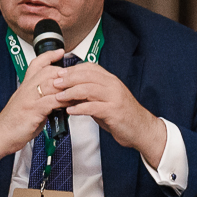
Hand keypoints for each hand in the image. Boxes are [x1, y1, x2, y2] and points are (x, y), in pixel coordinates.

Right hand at [0, 49, 68, 172]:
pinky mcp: (33, 110)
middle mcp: (27, 89)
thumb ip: (40, 99)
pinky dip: (64, 102)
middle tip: (78, 78)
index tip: (60, 52)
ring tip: (80, 90)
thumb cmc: (13, 124)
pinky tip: (71, 104)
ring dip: (68, 87)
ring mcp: (29, 99)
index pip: (36, 64)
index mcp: (25, 86)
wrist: (0, 135)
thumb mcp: (26, 106)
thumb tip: (56, 99)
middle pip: (48, 72)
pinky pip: (52, 101)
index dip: (49, 56)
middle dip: (65, 74)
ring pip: (52, 84)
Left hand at [50, 62, 167, 164]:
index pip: (90, 67)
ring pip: (89, 89)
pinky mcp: (114, 112)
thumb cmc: (122, 115)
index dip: (72, 69)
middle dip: (68, 79)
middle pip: (87, 76)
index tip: (59, 73)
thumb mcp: (105, 100)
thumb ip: (90, 94)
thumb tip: (70, 92)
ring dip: (71, 92)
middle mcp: (113, 85)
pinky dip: (80, 108)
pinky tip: (70, 111)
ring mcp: (114, 98)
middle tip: (54, 83)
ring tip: (59, 97)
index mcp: (110, 80)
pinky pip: (93, 107)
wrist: (141, 129)